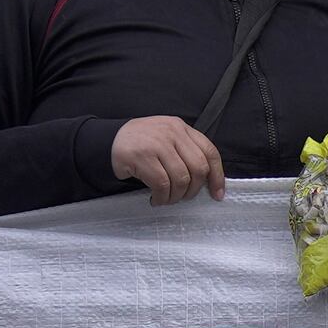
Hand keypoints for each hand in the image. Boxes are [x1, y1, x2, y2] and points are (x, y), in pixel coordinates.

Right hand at [110, 115, 227, 203]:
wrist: (109, 140)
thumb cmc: (142, 144)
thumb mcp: (167, 139)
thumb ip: (186, 152)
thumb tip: (208, 181)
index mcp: (181, 128)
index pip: (210, 152)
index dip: (217, 176)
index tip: (217, 194)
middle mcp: (172, 132)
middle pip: (198, 168)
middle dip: (194, 190)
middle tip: (183, 197)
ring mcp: (157, 143)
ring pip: (181, 179)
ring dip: (176, 196)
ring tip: (167, 199)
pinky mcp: (142, 156)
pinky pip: (162, 184)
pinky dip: (162, 197)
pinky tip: (156, 198)